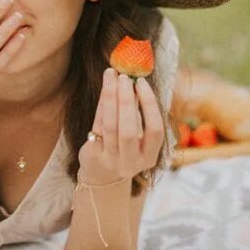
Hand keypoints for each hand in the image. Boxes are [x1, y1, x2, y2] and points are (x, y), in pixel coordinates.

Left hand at [78, 68, 163, 185]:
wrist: (101, 174)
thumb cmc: (123, 147)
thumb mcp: (136, 135)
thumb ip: (137, 112)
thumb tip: (134, 80)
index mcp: (149, 157)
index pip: (155, 130)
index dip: (149, 105)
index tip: (142, 82)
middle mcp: (131, 162)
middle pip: (129, 130)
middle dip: (126, 100)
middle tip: (124, 77)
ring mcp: (111, 161)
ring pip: (110, 126)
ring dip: (111, 97)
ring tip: (111, 75)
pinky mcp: (94, 155)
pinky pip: (97, 125)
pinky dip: (101, 104)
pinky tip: (105, 88)